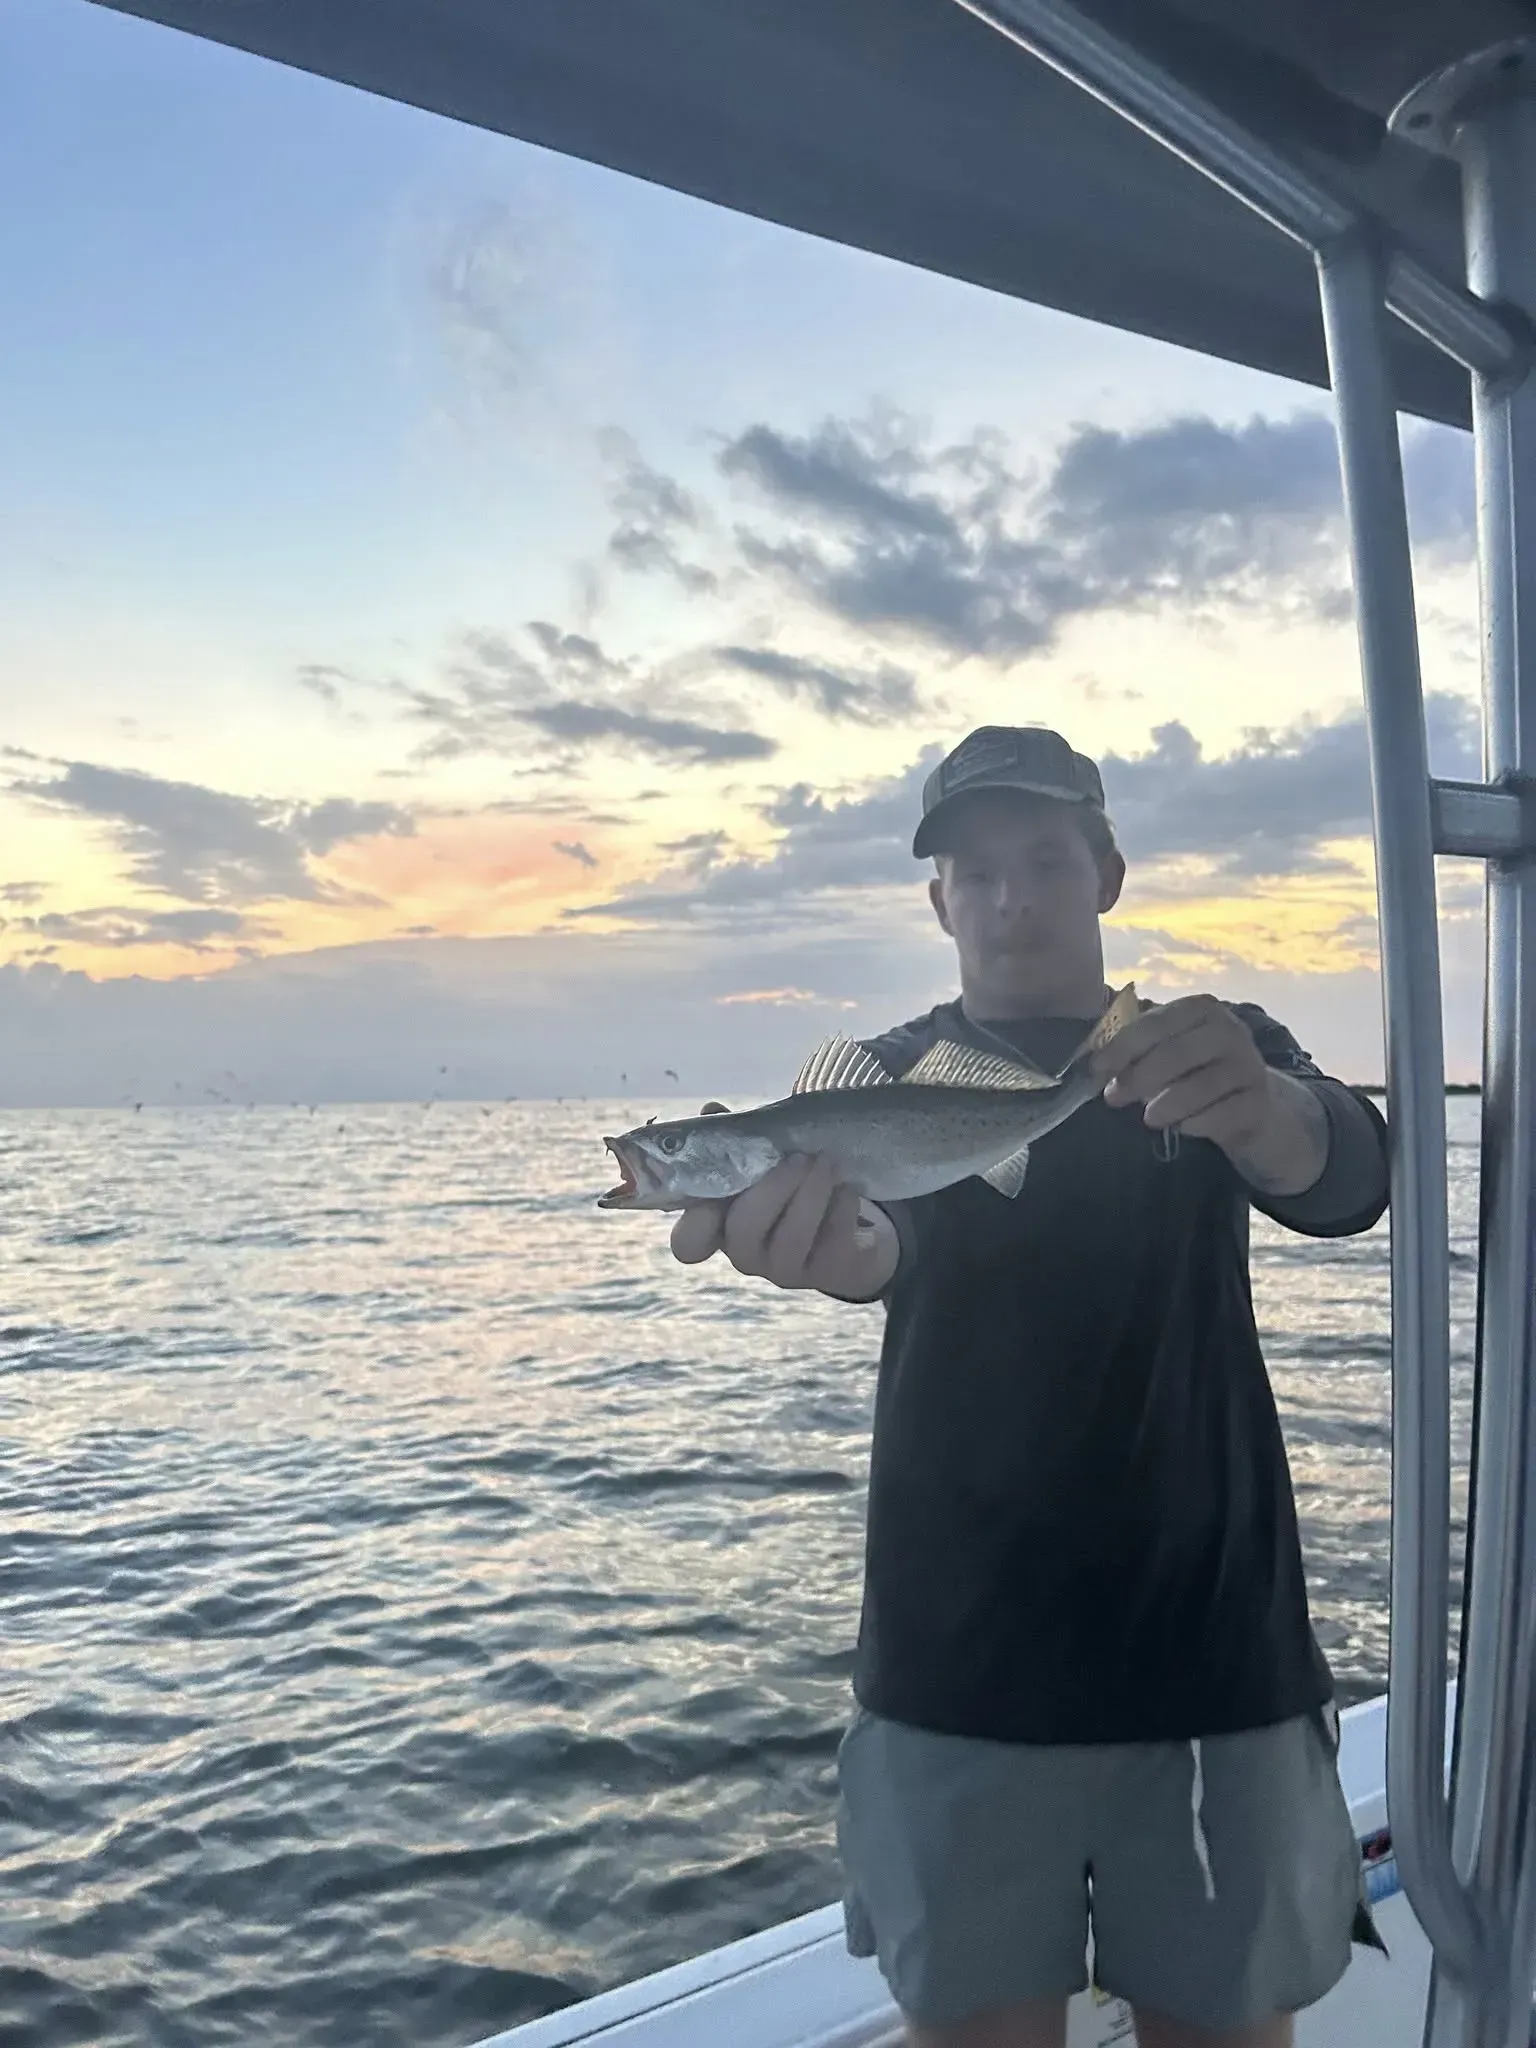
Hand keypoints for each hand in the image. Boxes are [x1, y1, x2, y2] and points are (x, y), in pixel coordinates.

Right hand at [668, 1107, 895, 1297]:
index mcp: (722, 1229)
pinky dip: (841, 1206)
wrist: (853, 1233)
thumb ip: (735, 1139)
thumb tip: (711, 1112)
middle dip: (773, 1188)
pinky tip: (847, 1187)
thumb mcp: (764, 1163)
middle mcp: (748, 1256)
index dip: (694, 1220)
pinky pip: (833, 1241)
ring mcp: (787, 1270)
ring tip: (825, 1162)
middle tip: (799, 1157)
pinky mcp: (829, 1272)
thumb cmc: (794, 1190)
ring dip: (810, 1192)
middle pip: (744, 1230)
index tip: (717, 1187)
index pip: (688, 1244)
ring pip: (791, 1238)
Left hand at [1091, 994, 1274, 1151]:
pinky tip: (1183, 1128)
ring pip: (1203, 1085)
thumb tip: (1094, 1062)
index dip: (1122, 1046)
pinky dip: (1199, 1122)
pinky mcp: (1260, 1102)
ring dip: (1168, 1103)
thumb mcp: (1171, 1050)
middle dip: (1139, 1077)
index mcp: (1201, 1010)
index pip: (1156, 1023)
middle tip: (1114, 1098)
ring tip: (1148, 1118)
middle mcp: (1230, 1031)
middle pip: (1177, 1053)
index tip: (1096, 1069)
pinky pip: (1225, 1114)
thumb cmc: (1199, 1072)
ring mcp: (1249, 1066)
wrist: (1254, 1104)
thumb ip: (1138, 1048)